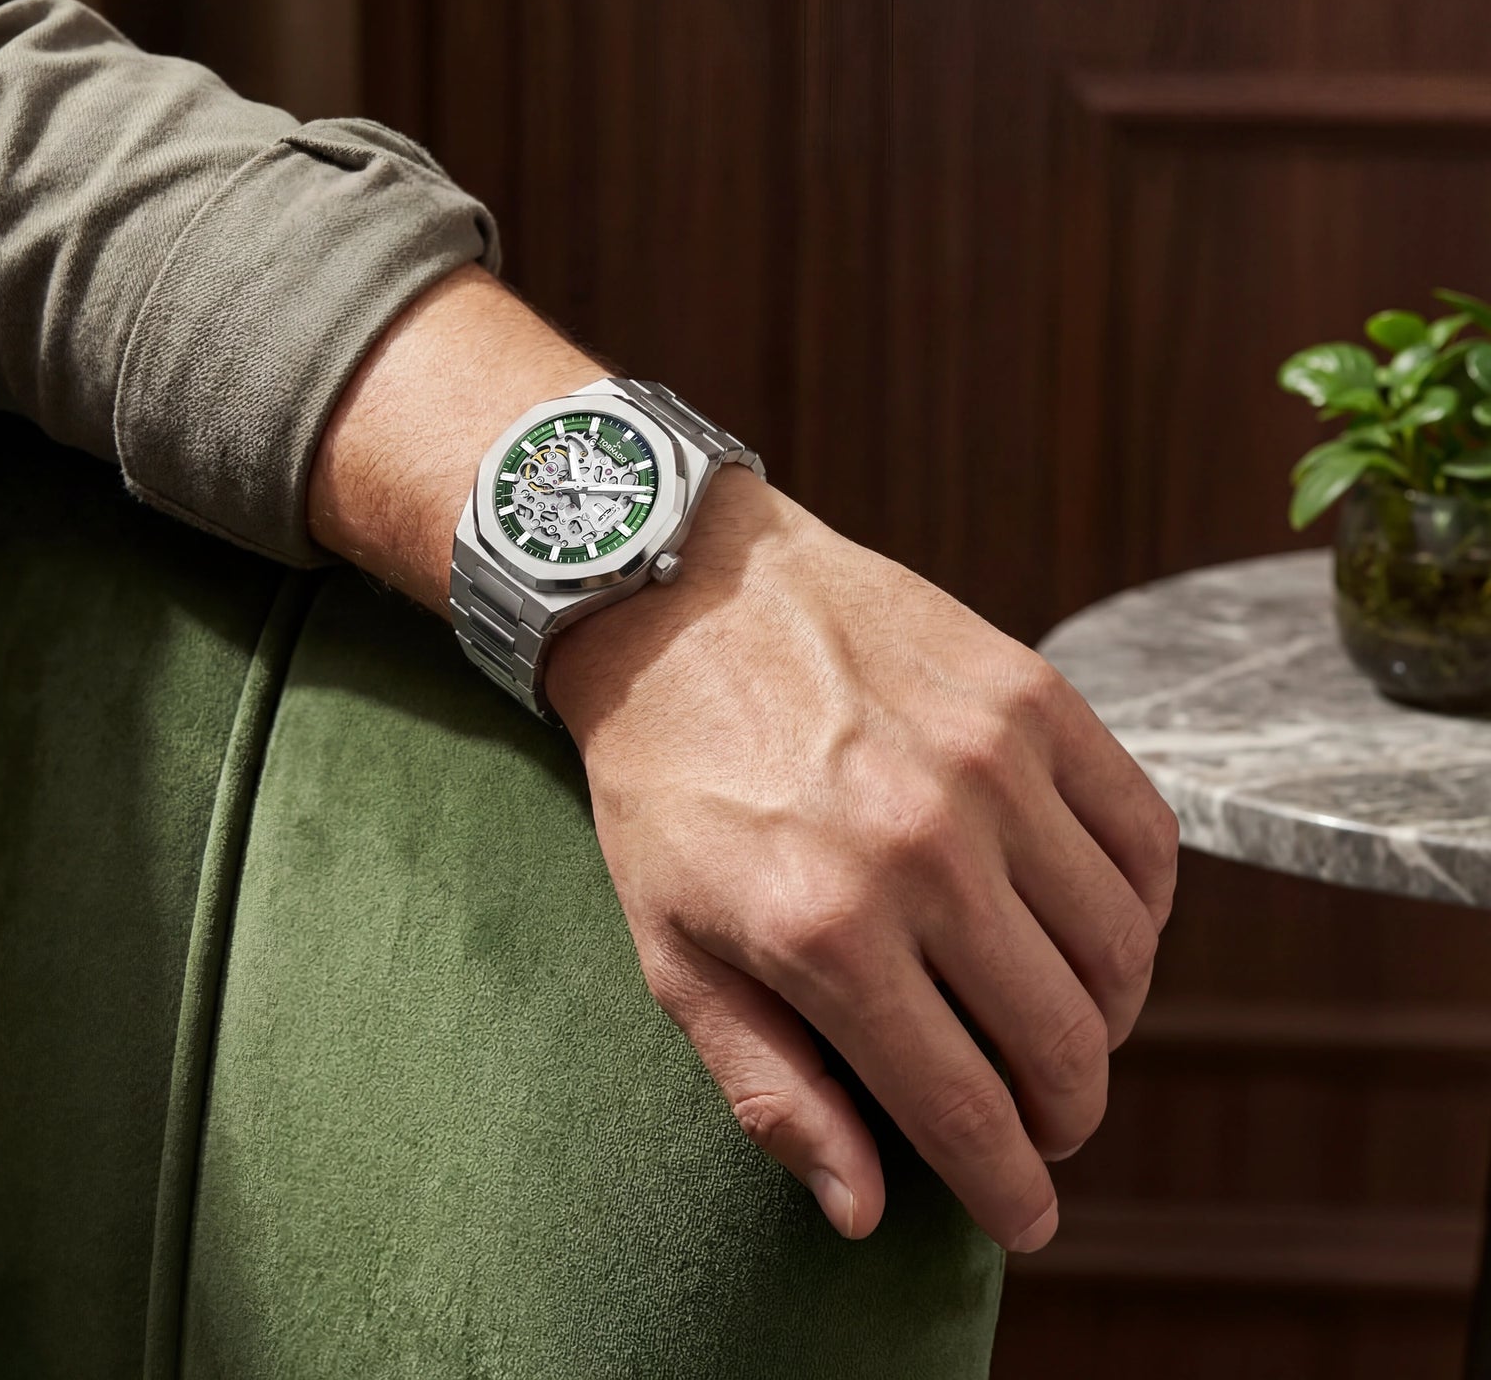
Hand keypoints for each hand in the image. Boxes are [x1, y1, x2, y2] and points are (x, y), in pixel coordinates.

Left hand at [546, 469, 1177, 1249]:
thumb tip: (862, 1208)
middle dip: (1064, 1113)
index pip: (963, 1107)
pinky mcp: (1032, 694)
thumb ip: (768, 1084)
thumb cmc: (668, 781)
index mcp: (824, 928)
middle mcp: (923, 849)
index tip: (1026, 1214)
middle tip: (1041, 1117)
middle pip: (1062, 1041)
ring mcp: (991, 764)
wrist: (680, 600)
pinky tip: (1094, 919)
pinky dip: (1142, 904)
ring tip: (1061, 1019)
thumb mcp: (670, 946)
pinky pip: (1145, 835)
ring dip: (1106, 1015)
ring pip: (1120, 949)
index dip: (1007, 1185)